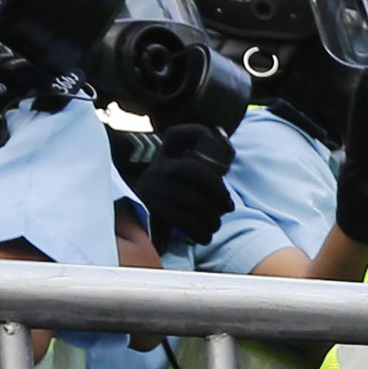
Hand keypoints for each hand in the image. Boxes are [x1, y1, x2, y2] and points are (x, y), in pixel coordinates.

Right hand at [127, 121, 235, 249]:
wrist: (139, 230)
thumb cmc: (167, 206)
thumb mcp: (177, 184)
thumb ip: (198, 174)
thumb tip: (228, 157)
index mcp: (164, 159)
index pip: (176, 136)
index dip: (196, 131)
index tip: (214, 135)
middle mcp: (156, 169)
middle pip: (192, 169)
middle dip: (217, 188)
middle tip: (228, 207)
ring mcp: (152, 188)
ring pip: (192, 199)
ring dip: (212, 217)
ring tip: (215, 225)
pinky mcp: (151, 210)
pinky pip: (184, 219)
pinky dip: (200, 231)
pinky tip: (205, 236)